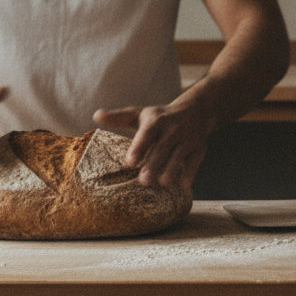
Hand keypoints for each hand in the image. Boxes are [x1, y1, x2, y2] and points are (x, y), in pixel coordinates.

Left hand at [93, 102, 211, 188]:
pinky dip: (190, 173)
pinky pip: (194, 161)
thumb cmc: (161, 117)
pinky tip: (182, 185)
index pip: (147, 133)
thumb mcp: (140, 114)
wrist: (196, 110)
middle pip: (162, 148)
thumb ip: (119, 118)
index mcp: (156, 120)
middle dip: (153, 164)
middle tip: (143, 181)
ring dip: (171, 169)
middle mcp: (173, 128)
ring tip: (162, 183)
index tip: (130, 162)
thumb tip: (96, 116)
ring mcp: (188, 138)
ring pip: (179, 156)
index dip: (139, 147)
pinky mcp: (199, 148)